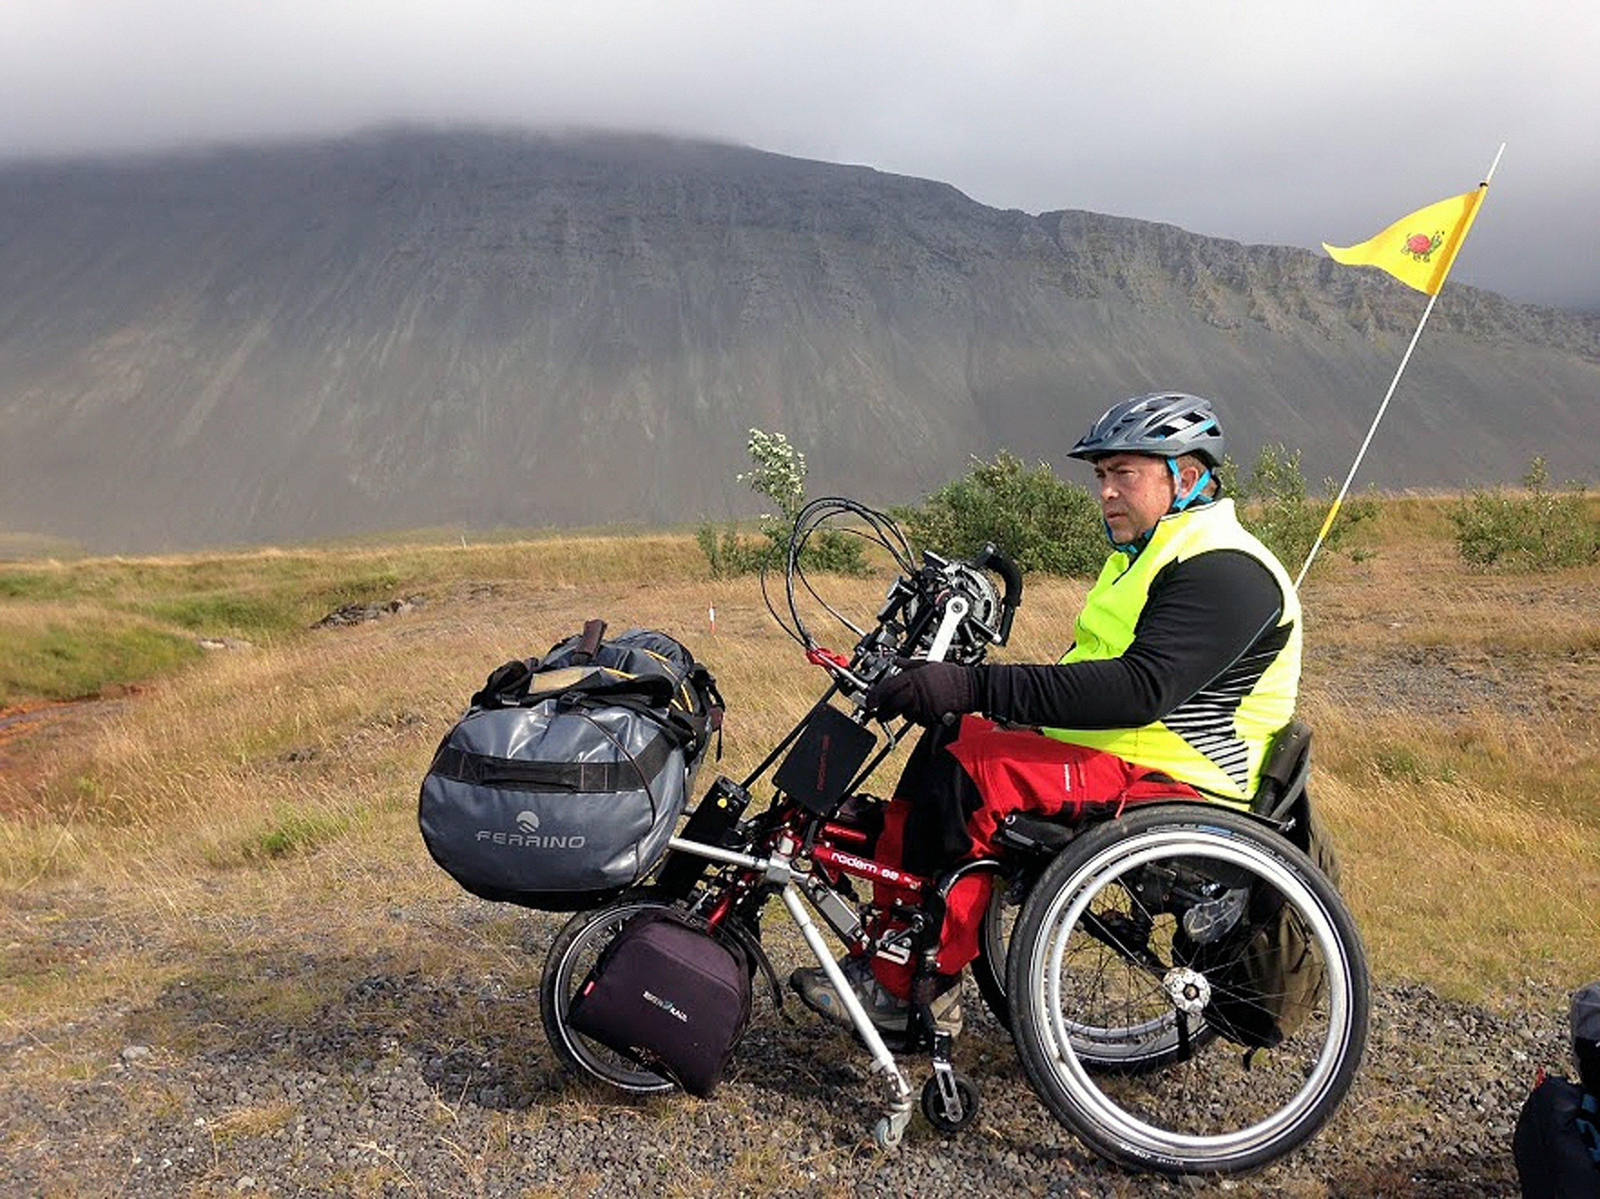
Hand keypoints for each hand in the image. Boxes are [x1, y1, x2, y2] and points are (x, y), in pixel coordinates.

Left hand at [864, 659, 978, 725]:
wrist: (969, 688)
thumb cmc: (950, 675)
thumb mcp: (926, 663)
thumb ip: (908, 664)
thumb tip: (896, 661)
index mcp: (913, 678)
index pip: (888, 688)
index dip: (875, 696)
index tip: (869, 701)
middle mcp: (916, 693)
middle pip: (892, 705)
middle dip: (882, 711)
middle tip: (878, 712)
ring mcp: (923, 707)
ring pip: (904, 713)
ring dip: (901, 711)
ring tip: (909, 705)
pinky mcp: (930, 717)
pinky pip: (917, 719)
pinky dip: (915, 716)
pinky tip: (921, 708)